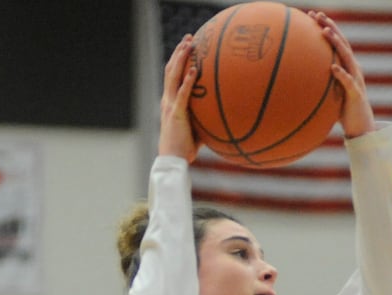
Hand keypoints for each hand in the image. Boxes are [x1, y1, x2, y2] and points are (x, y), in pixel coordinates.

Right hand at [160, 35, 200, 160]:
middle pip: (171, 70)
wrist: (173, 161)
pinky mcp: (176, 113)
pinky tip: (194, 69)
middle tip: (188, 37)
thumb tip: (224, 113)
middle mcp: (167, 100)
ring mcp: (170, 105)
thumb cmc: (185, 148)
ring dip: (180, 58)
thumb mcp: (197, 128)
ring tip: (189, 44)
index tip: (186, 47)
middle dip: (179, 52)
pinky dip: (187, 80)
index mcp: (170, 102)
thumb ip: (206, 118)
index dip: (177, 60)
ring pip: (173, 76)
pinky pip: (182, 93)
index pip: (172, 76)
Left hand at [310, 11, 373, 138]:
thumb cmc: (344, 110)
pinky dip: (341, 74)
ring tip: (325, 32)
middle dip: (330, 27)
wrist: (361, 127)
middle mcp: (353, 69)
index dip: (327, 27)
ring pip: (346, 57)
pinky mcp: (356, 94)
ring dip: (336, 44)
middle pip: (342, 43)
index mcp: (347, 67)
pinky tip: (332, 67)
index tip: (313, 15)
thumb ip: (320, 83)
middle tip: (317, 14)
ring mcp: (356, 80)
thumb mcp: (330, 93)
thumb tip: (300, 80)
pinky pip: (348, 82)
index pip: (337, 43)